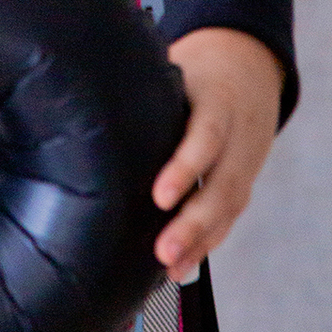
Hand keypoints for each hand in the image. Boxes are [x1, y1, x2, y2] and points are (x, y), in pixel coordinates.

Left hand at [152, 27, 283, 280]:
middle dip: (194, 222)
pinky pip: (228, 217)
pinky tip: (180, 267)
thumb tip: (82, 96)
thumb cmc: (195, 69)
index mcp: (219, 102)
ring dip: (200, 241)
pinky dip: (206, 244)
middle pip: (223, 184)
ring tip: (169, 267)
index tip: (160, 196)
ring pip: (229, 207)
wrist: (249, 65)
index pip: (207, 136)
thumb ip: (144, 86)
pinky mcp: (243, 182)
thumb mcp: (177, 65)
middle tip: (162, 251)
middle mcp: (239, 137)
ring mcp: (245, 163)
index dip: (186, 167)